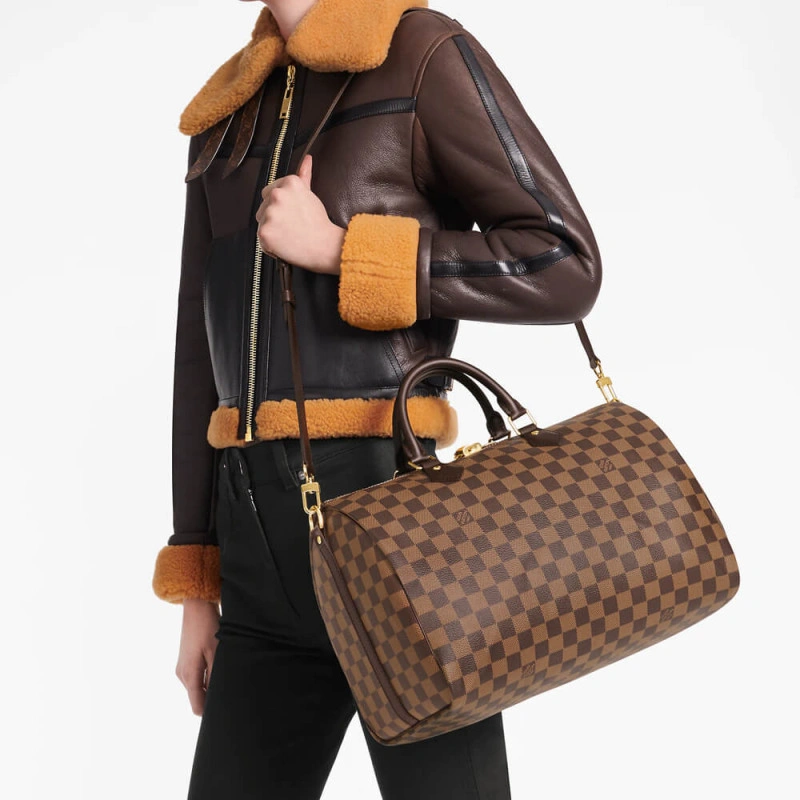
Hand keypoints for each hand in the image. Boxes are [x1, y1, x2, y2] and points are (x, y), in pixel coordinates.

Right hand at [175, 598, 220, 715]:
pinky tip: (218, 663)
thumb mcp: (216, 653)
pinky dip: (207, 675)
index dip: (211, 711)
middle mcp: (182, 675)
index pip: (197, 707)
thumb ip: (215, 678)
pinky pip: (197, 676)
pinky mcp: (186, 660)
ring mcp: (182, 667)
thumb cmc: (208, 628)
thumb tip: (217, 698)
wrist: (197, 606)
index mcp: (189, 676)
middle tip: (230, 686)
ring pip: (198, 686)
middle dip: (213, 696)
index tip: (226, 707)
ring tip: (225, 670)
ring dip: (211, 683)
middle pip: (198, 697)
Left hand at [256, 153, 345, 274]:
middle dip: (274, 217)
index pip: (269, 192)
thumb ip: (304, 175)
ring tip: (290, 235)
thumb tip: (307, 158)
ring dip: (272, 230)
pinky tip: (285, 244)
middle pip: (263, 207)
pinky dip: (271, 245)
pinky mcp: (265, 232)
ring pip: (262, 222)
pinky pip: (261, 238)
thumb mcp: (311, 194)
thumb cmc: (319, 223)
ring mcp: (270, 213)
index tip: (292, 214)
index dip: (280, 206)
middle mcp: (278, 195)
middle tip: (292, 226)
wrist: (324, 246)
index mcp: (289, 183)